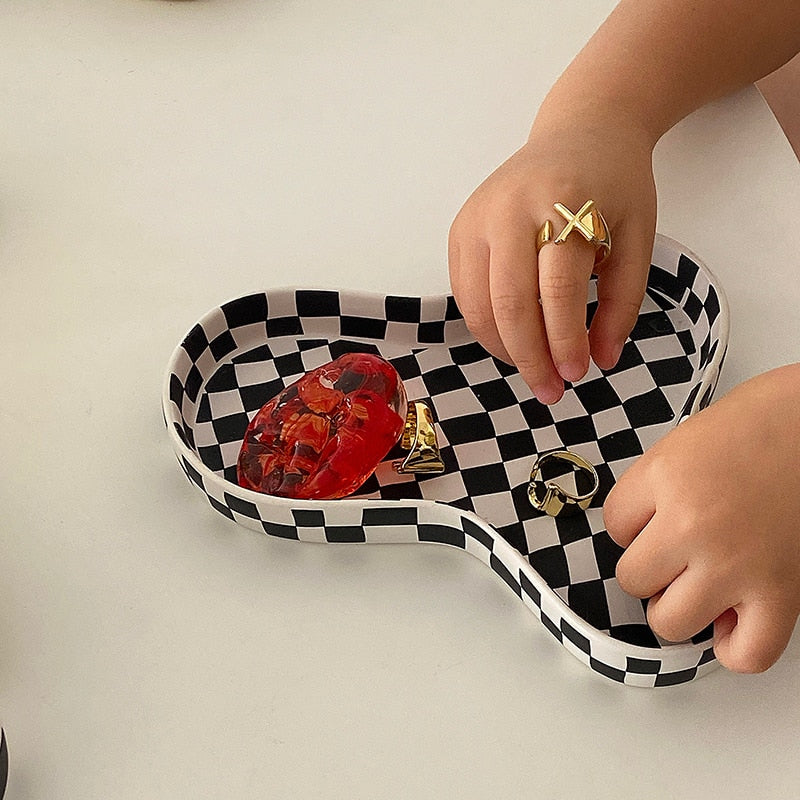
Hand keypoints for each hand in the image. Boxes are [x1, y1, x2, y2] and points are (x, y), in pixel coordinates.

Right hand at [448, 104, 656, 403]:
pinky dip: (485, 327)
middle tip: (551, 391)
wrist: (581, 130)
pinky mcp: (460, 228)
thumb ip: (623, 301)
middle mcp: (510, 208)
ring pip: (479, 304)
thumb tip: (601, 360)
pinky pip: (464, 293)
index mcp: (563, 204)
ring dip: (504, 349)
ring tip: (533, 371)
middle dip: (529, 357)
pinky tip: (511, 342)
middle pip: (509, 303)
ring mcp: (477, 217)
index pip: (557, 292)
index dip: (566, 341)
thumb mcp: (638, 236)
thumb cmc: (615, 183)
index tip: (579, 374)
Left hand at [604, 365, 799, 672]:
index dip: (633, 525)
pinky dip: (734, 646)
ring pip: (668, 622)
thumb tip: (644, 530)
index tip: (654, 519)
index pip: (613, 525)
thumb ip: (657, 487)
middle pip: (632, 578)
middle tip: (676, 553)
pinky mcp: (781, 594)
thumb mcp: (687, 439)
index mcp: (665, 478)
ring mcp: (735, 564)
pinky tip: (733, 618)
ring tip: (700, 584)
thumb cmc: (765, 421)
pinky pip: (744, 654)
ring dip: (679, 607)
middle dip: (650, 568)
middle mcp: (692, 524)